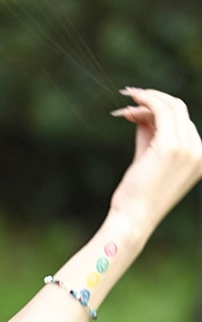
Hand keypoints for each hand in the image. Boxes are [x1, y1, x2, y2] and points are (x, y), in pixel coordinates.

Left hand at [109, 88, 201, 238]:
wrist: (132, 221)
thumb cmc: (136, 197)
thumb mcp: (148, 161)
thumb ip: (150, 136)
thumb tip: (141, 112)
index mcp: (199, 158)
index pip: (183, 123)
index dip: (159, 113)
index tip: (136, 112)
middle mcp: (199, 152)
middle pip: (180, 111)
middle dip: (154, 102)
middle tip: (130, 102)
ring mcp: (188, 148)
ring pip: (172, 106)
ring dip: (148, 99)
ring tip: (127, 103)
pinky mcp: (171, 146)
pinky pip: (161, 110)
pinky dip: (147, 100)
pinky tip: (131, 101)